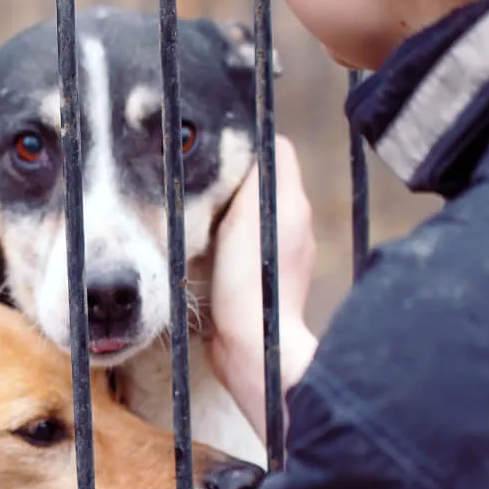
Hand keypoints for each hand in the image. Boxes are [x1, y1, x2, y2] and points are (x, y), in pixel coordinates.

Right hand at [209, 135, 318, 436]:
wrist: (253, 348)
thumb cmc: (251, 282)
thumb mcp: (253, 215)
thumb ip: (258, 176)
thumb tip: (258, 140)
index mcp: (293, 204)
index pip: (276, 151)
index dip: (247, 142)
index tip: (214, 146)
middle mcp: (294, 226)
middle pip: (261, 182)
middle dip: (231, 176)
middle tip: (195, 176)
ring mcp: (280, 256)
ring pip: (249, 214)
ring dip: (224, 210)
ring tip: (194, 209)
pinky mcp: (260, 283)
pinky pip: (241, 247)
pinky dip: (223, 242)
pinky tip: (201, 249)